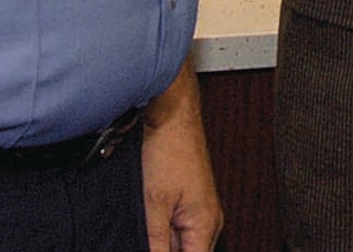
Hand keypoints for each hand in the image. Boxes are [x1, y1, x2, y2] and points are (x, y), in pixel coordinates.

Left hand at [141, 64, 221, 251]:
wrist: (171, 113)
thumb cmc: (169, 148)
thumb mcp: (153, 205)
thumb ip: (153, 243)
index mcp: (206, 226)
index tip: (150, 246)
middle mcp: (209, 221)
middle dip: (164, 251)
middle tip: (143, 235)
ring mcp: (199, 210)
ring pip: (180, 245)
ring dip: (161, 244)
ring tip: (146, 226)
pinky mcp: (187, 201)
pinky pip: (176, 230)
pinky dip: (160, 234)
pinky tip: (145, 225)